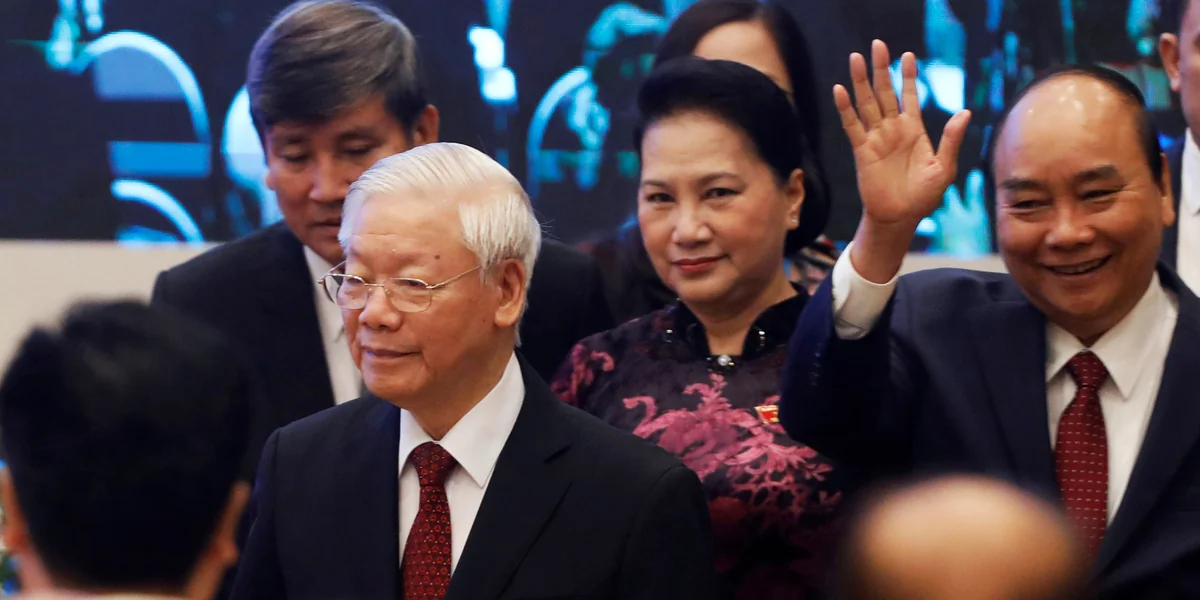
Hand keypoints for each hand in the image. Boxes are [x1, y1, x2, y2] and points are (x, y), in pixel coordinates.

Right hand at [835, 40, 970, 229]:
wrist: (900, 218)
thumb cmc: (924, 196)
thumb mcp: (944, 167)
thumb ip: (951, 139)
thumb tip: (965, 112)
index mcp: (914, 131)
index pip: (909, 97)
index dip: (908, 77)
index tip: (907, 56)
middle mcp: (893, 130)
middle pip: (884, 93)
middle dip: (881, 69)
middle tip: (878, 45)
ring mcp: (876, 139)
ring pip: (866, 103)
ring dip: (861, 81)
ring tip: (856, 58)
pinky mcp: (862, 151)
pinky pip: (852, 126)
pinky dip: (845, 109)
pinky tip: (840, 90)